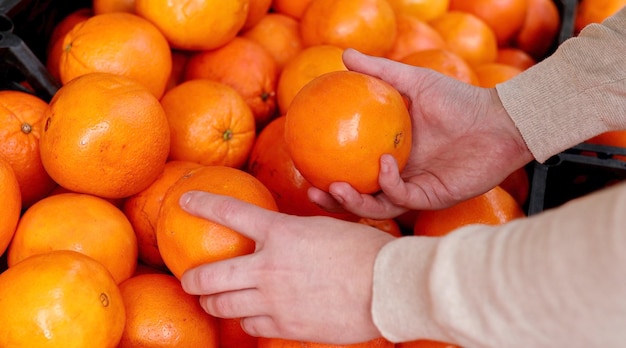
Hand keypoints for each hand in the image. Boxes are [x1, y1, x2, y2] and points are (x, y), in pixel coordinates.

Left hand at [179, 191, 395, 343]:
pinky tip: (251, 316)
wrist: (387, 287)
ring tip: (212, 300)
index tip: (184, 200)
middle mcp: (269, 267)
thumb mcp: (323, 228)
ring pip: (223, 306)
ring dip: (212, 302)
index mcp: (281, 233)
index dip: (202, 203)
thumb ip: (291, 232)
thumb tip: (275, 234)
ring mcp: (275, 300)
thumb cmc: (362, 250)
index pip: (230, 212)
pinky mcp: (286, 326)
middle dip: (191, 278)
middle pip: (209, 275)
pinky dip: (246, 320)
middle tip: (189, 278)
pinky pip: (250, 326)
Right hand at [308, 49, 532, 218]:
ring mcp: (415, 189)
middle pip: (360, 199)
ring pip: (378, 207)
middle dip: (335, 201)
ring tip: (335, 188)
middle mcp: (400, 178)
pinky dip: (390, 183)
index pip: (354, 173)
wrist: (498, 120)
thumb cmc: (459, 100)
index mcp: (389, 157)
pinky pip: (404, 197)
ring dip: (354, 202)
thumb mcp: (414, 81)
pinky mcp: (434, 197)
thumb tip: (343, 55)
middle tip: (312, 192)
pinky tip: (384, 164)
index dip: (329, 175)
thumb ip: (379, 71)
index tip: (305, 166)